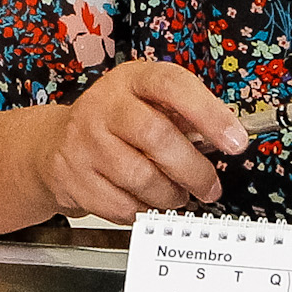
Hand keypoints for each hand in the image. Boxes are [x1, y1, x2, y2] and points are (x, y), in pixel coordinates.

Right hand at [30, 61, 249, 220]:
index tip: (235, 141)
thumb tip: (230, 136)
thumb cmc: (115, 122)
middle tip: (209, 187)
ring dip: (171, 196)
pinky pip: (123, 206)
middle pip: (158, 138)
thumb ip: (185, 115)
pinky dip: (144, 211)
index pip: (171, 85)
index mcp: (130, 80)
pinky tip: (146, 201)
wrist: (55, 143)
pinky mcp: (75, 177)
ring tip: (176, 194)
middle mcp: (103, 105)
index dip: (208, 113)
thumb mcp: (146, 102)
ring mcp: (84, 141)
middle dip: (194, 171)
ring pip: (142, 179)